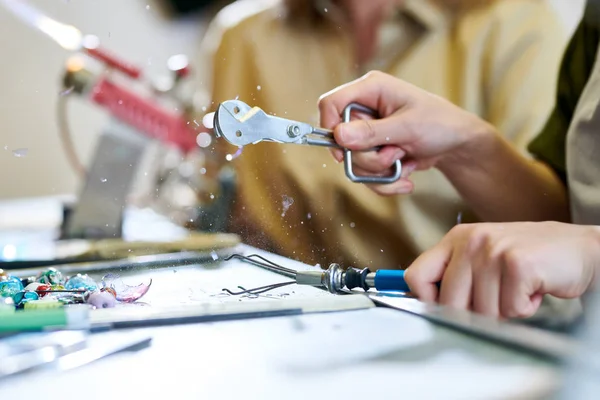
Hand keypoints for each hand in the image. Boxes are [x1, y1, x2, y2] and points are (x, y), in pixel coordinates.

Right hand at [318, 71, 494, 194]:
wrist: (457, 145)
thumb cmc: (440, 124)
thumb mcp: (408, 127)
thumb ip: (373, 132)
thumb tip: (339, 136)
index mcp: (370, 89)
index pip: (331, 103)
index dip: (330, 126)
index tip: (343, 150)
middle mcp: (364, 109)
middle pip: (341, 141)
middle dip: (368, 158)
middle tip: (395, 155)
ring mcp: (367, 132)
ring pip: (353, 162)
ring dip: (379, 171)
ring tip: (404, 162)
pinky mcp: (372, 151)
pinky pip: (364, 175)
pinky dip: (384, 181)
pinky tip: (405, 176)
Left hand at [405, 222, 599, 318]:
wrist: (578, 249)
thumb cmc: (527, 258)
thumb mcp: (483, 258)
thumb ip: (456, 276)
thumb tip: (427, 305)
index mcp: (457, 239)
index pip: (416, 275)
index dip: (426, 300)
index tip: (440, 310)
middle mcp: (471, 241)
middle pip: (448, 302)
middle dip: (473, 313)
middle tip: (496, 300)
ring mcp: (494, 251)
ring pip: (481, 311)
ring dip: (504, 310)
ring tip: (517, 289)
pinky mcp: (517, 264)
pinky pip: (509, 309)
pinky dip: (524, 308)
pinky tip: (532, 289)